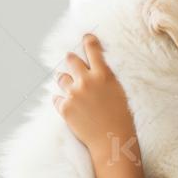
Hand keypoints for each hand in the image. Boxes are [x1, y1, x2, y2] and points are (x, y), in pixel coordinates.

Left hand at [53, 34, 136, 155]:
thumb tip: (96, 68)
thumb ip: (106, 78)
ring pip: (61, 78)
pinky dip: (62, 100)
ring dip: (66, 81)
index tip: (86, 37)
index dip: (88, 40)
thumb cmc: (121, 118)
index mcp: (103, 75)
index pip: (93, 50)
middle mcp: (86, 81)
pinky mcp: (64, 108)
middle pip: (71, 59)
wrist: (111, 140)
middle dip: (72, 59)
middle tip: (72, 61)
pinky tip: (70, 106)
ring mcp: (73, 94)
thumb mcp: (119, 92)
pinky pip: (56, 98)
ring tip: (73, 89)